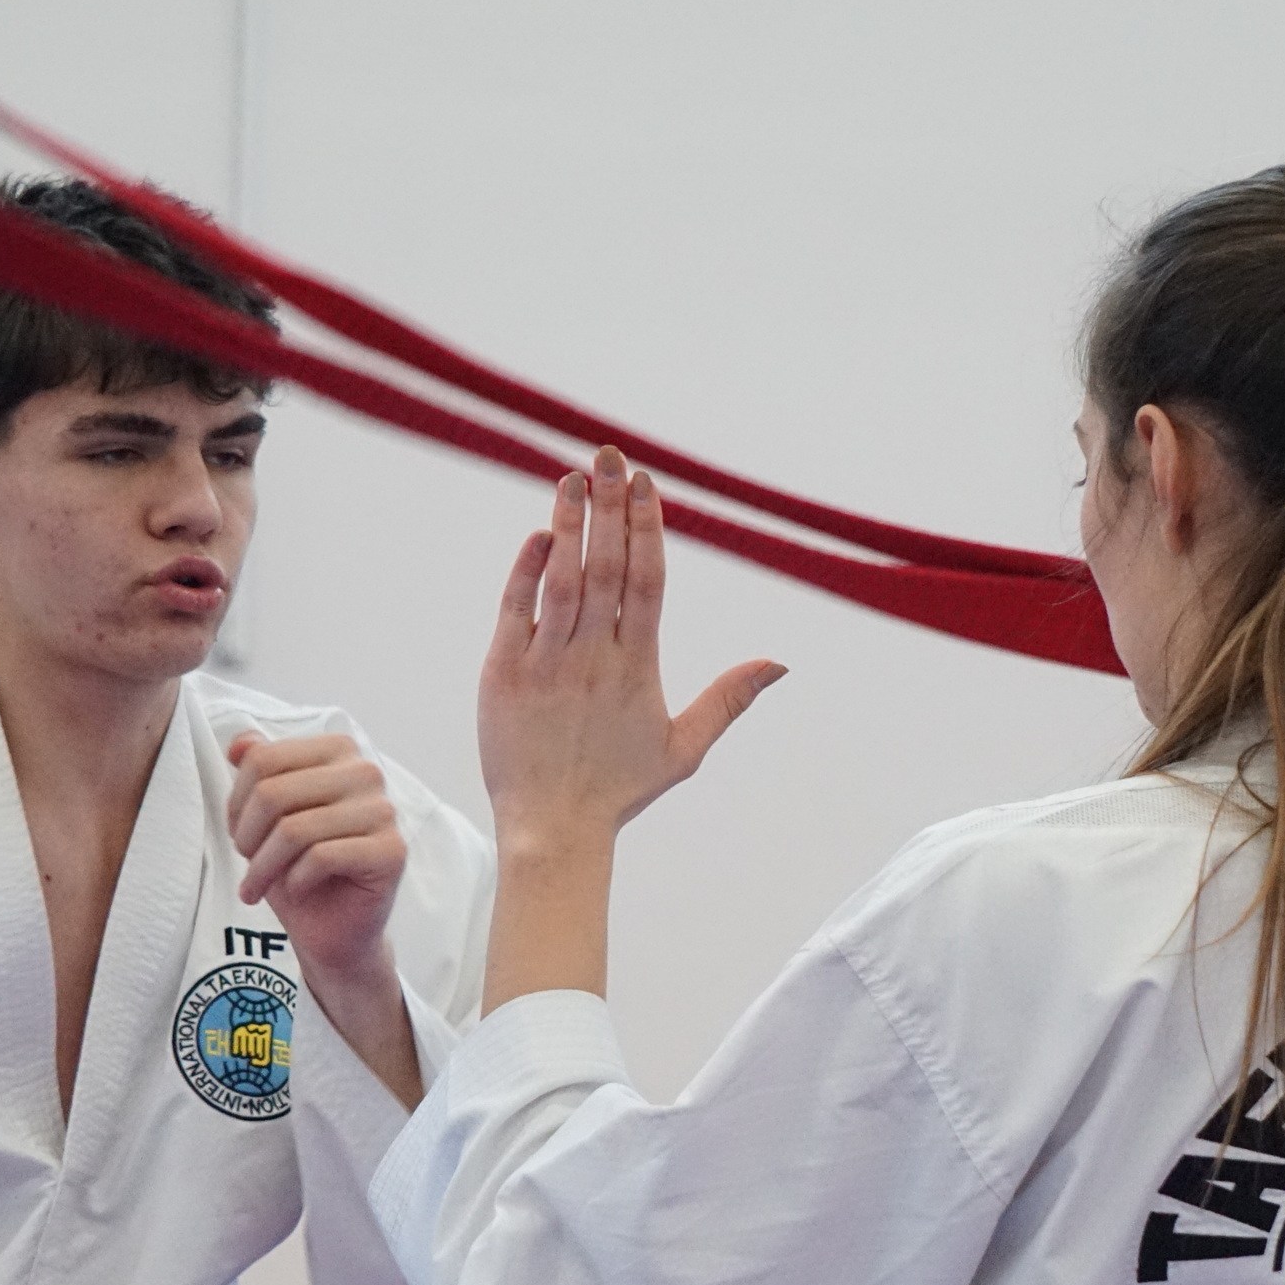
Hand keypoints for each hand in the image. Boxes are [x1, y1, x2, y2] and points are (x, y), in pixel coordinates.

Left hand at [227, 730, 408, 991]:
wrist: (333, 929)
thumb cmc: (297, 869)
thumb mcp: (266, 817)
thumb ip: (258, 772)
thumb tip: (239, 745)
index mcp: (338, 751)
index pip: (264, 758)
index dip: (236, 801)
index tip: (238, 834)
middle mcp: (366, 772)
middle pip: (274, 792)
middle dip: (247, 836)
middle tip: (247, 864)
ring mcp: (384, 811)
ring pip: (295, 829)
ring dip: (263, 867)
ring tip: (257, 886)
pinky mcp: (392, 851)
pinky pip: (321, 857)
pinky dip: (295, 880)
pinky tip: (298, 890)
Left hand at [479, 447, 781, 858]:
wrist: (552, 829)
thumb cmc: (618, 790)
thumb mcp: (684, 749)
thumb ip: (729, 699)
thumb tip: (780, 664)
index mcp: (638, 667)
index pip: (648, 582)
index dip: (648, 528)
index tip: (647, 484)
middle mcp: (595, 657)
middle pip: (608, 567)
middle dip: (611, 507)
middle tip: (611, 455)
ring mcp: (548, 662)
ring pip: (563, 580)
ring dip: (569, 525)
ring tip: (573, 476)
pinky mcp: (504, 673)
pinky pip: (516, 610)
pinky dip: (526, 571)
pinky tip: (537, 534)